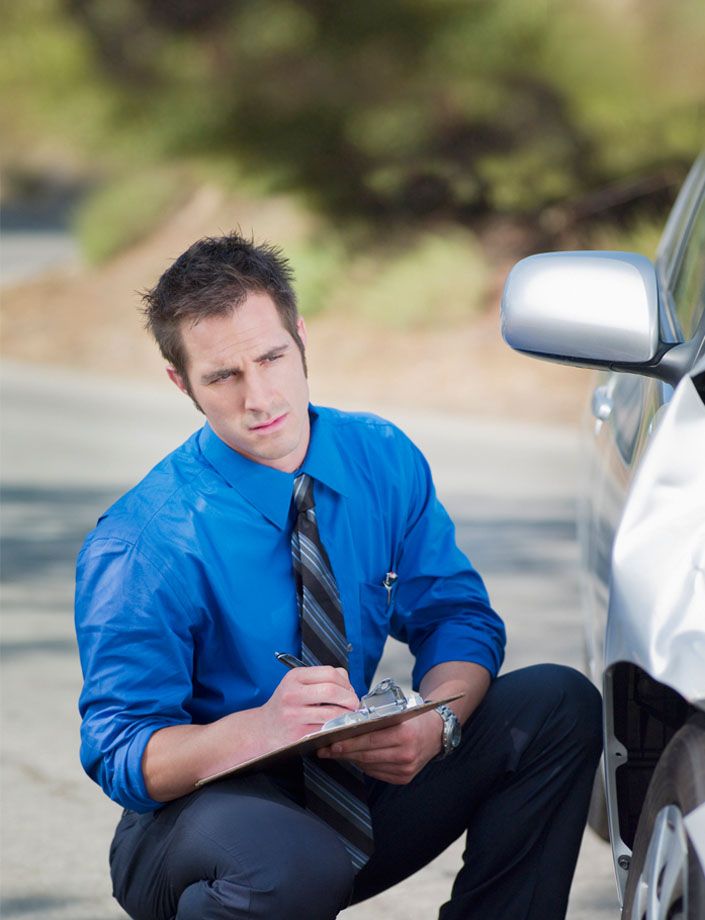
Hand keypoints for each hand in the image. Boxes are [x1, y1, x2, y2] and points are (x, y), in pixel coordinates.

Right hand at [260, 666, 359, 748]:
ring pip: (332, 712)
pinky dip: (337, 727)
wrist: (262, 729)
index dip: (346, 682)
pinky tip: (338, 726)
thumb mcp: (296, 684)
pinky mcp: (298, 733)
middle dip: (350, 698)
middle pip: (332, 690)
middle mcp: (293, 693)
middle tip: (354, 704)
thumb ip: (320, 679)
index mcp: (294, 677)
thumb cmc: (283, 706)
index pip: (329, 673)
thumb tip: (347, 682)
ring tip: (349, 715)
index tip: (350, 690)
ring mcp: (294, 714)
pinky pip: (326, 728)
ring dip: (347, 714)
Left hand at [317, 709, 443, 783]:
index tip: (330, 744)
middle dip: (343, 753)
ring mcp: (405, 769)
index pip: (369, 740)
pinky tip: (355, 758)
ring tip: (336, 753)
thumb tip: (346, 729)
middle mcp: (406, 754)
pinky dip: (364, 765)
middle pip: (366, 755)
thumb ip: (375, 721)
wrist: (437, 733)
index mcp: (404, 734)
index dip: (348, 743)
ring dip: (351, 759)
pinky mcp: (404, 778)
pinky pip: (376, 773)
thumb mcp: (397, 713)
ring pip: (369, 766)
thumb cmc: (414, 719)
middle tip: (325, 750)